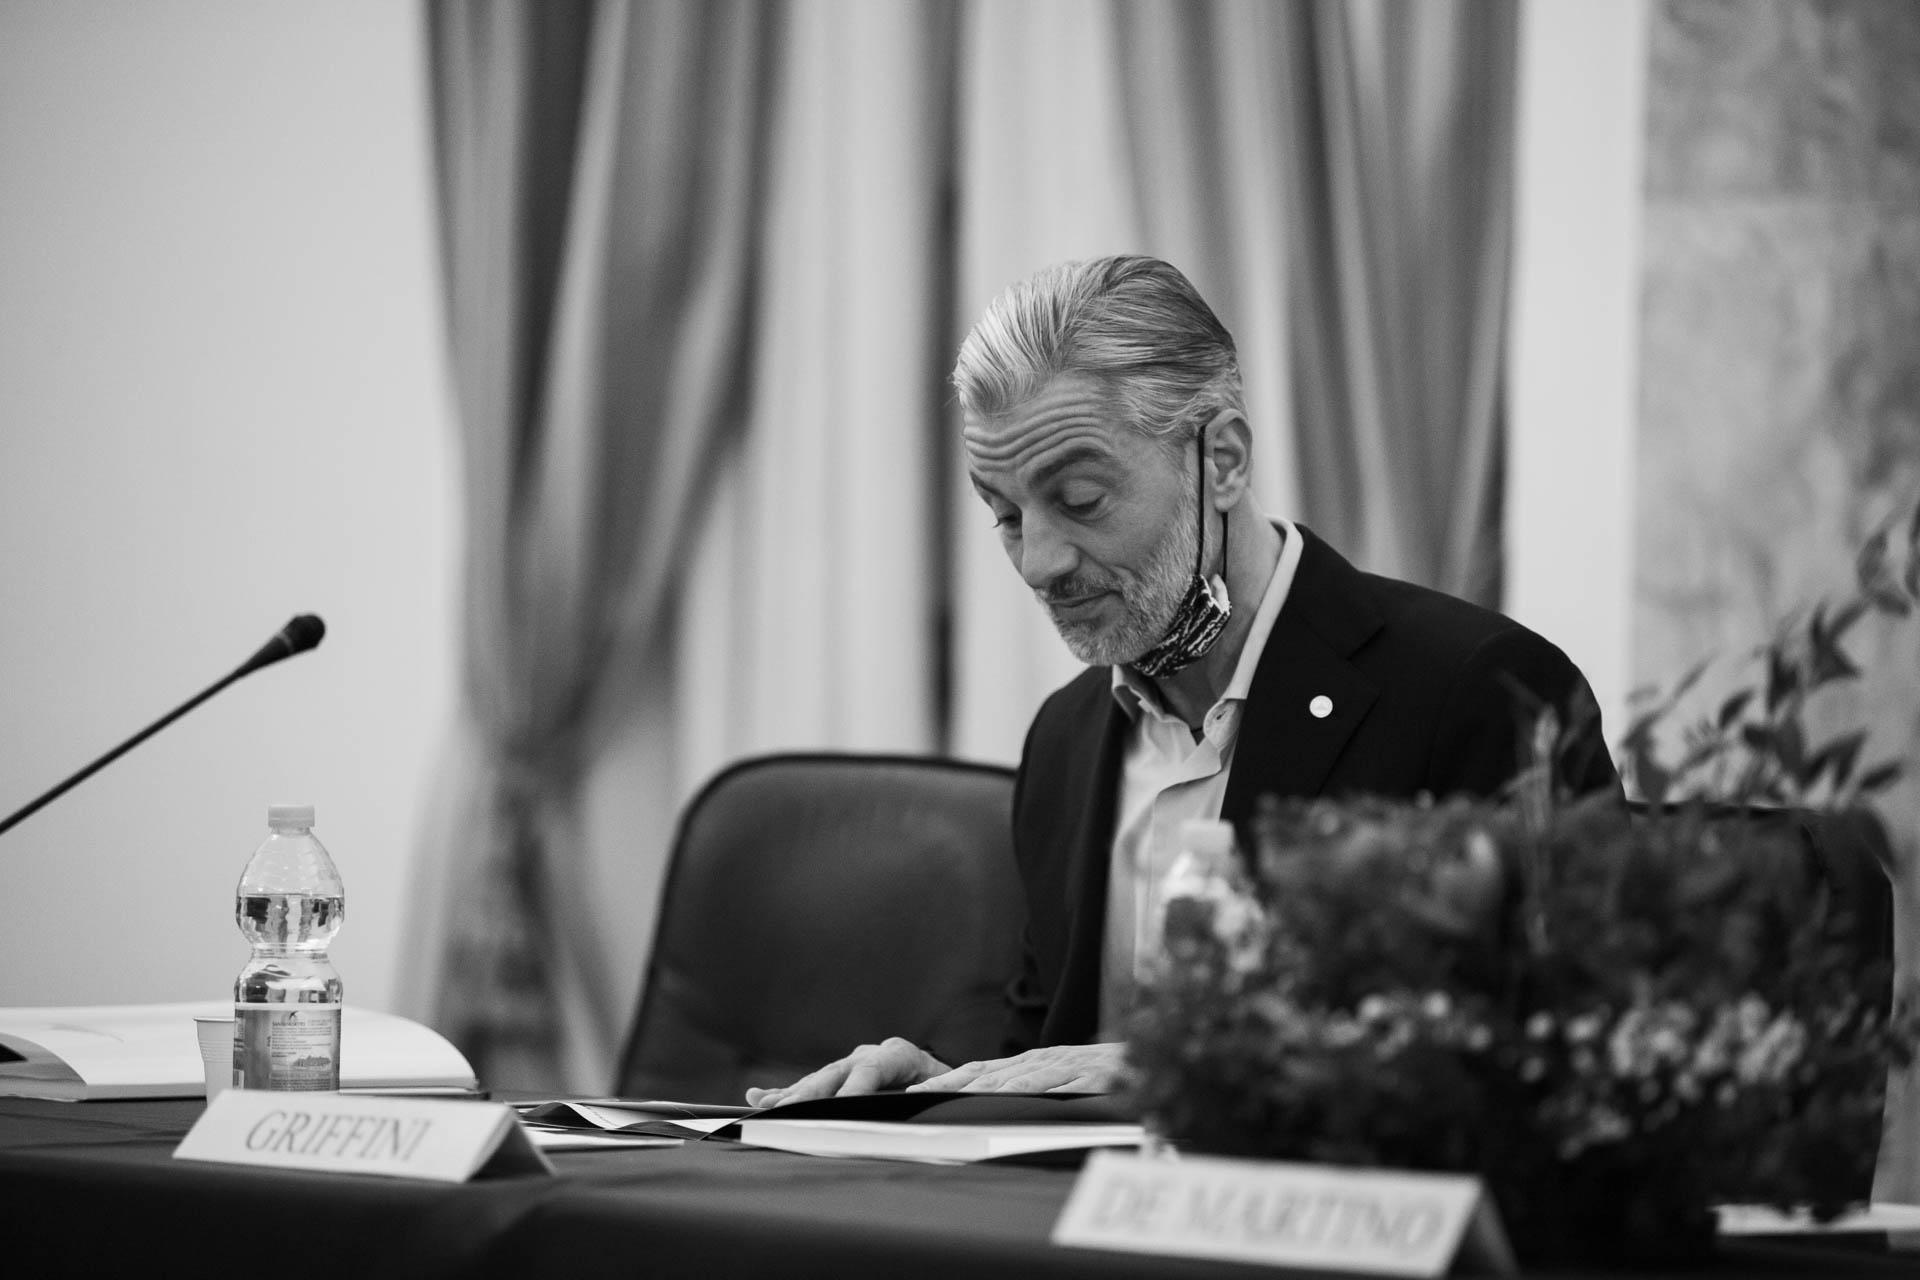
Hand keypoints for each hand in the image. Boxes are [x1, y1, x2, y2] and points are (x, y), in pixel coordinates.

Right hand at [745, 1036, 946, 1106]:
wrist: (950, 1081)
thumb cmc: (949, 1091)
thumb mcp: (948, 1093)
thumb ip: (931, 1096)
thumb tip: (911, 1100)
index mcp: (898, 1054)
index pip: (872, 1069)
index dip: (855, 1087)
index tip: (839, 1105)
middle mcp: (870, 1055)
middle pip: (837, 1074)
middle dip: (811, 1093)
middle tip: (789, 1109)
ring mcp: (852, 1066)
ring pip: (819, 1081)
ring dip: (791, 1095)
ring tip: (764, 1104)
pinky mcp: (840, 1080)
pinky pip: (810, 1087)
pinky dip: (785, 1093)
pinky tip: (758, 1097)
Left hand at [906, 1042, 1126, 1094]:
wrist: (1152, 1054)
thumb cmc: (1106, 1071)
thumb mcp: (1062, 1079)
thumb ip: (1032, 1090)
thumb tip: (994, 1106)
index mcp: (1033, 1061)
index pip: (980, 1071)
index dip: (946, 1081)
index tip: (914, 1093)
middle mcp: (1043, 1060)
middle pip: (988, 1075)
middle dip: (949, 1086)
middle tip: (917, 1098)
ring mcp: (1066, 1067)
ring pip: (1016, 1081)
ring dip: (981, 1093)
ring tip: (950, 1105)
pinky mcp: (1090, 1077)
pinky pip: (1057, 1087)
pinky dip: (1031, 1095)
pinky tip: (1011, 1104)